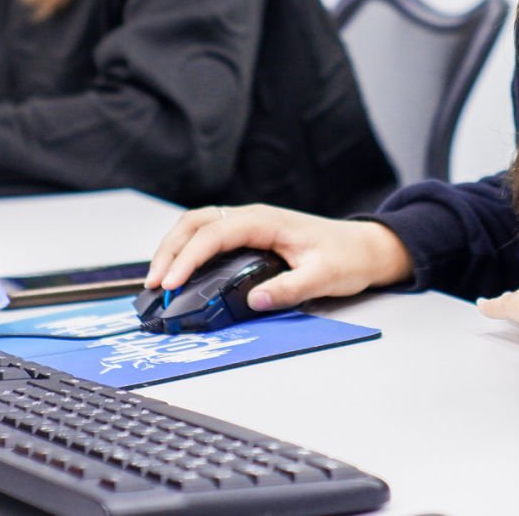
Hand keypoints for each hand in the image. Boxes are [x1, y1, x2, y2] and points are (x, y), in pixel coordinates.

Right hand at [144, 203, 414, 312]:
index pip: (215, 233)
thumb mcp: (324, 275)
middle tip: (154, 284)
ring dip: (174, 248)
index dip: (189, 257)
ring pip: (198, 226)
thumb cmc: (347, 256)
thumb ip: (290, 288)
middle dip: (170, 250)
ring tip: (157, 280)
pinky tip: (179, 272)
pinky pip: (208, 236)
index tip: (171, 282)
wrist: (364, 247)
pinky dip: (187, 250)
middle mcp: (252, 217)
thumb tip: (255, 301)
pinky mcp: (249, 236)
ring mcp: (249, 224)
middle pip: (196, 222)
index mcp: (265, 221)